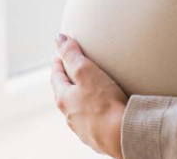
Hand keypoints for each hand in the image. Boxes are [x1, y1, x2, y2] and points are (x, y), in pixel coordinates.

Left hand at [50, 33, 127, 158]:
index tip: (59, 57)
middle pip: (64, 95)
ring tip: (88, 93)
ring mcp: (82, 129)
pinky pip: (91, 122)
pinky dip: (93, 114)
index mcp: (64, 99)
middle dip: (67, 83)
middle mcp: (70, 116)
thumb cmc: (103, 103)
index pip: (56, 78)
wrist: (121, 136)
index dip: (58, 65)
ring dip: (79, 100)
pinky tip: (101, 113)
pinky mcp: (97, 138)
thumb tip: (59, 37)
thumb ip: (72, 54)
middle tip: (71, 73)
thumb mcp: (86, 71)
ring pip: (77, 111)